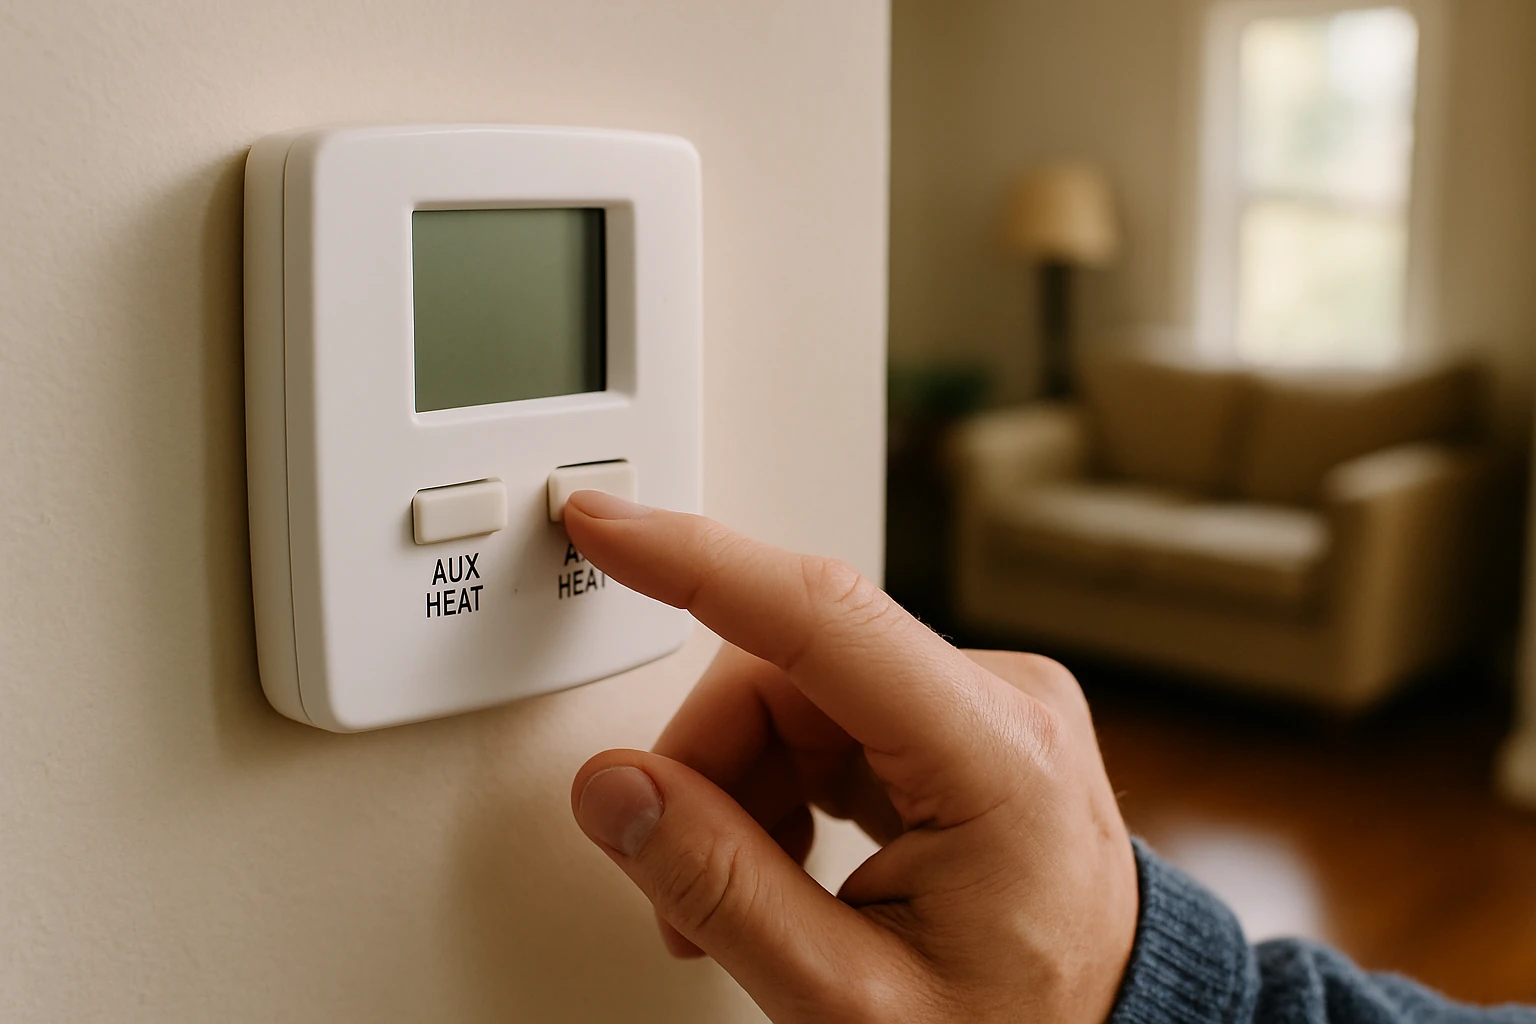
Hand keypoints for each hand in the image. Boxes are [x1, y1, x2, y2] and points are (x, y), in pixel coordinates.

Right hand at [564, 490, 1138, 1023]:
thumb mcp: (851, 1000)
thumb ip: (720, 888)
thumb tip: (613, 789)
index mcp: (999, 756)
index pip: (822, 617)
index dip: (697, 563)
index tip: (606, 526)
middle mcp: (1004, 703)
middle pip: (788, 672)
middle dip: (708, 771)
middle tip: (678, 890)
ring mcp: (988, 710)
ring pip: (794, 698)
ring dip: (736, 792)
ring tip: (729, 906)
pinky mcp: (964, 731)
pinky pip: (829, 726)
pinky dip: (777, 793)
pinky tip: (778, 871)